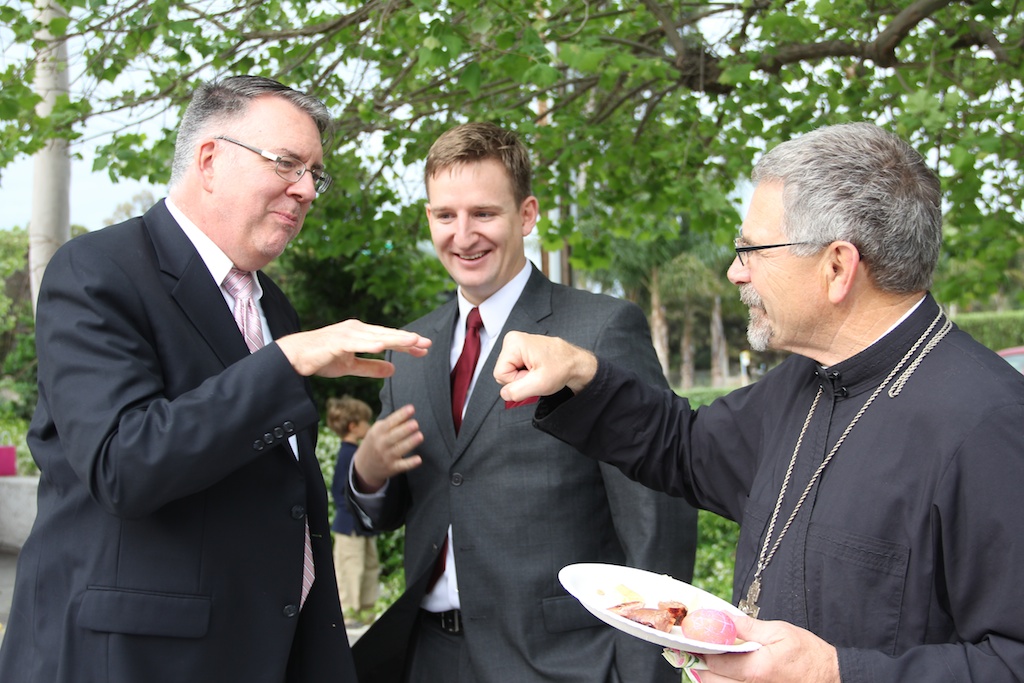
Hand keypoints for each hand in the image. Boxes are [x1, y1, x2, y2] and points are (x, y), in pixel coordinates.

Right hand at [276, 319, 429, 377]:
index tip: (424, 348)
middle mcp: (356, 330)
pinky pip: (356, 342)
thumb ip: (371, 368)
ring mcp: (346, 333)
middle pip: (387, 334)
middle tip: (427, 342)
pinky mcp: (336, 341)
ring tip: (412, 341)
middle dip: (407, 339)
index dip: (406, 344)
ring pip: (376, 336)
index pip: (389, 338)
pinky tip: (382, 345)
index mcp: (361, 334)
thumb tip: (393, 370)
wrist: (295, 355)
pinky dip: (369, 343)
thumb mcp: (350, 367)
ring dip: (395, 338)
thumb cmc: (321, 358)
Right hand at [351, 405, 423, 491]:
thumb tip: (409, 412)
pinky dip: (410, 463)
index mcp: (378, 432)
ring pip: (399, 449)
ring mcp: (386, 457)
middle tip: (415, 424)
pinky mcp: (392, 468)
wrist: (364, 466)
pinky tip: (419, 459)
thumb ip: (391, 422)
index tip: (411, 408)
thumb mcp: (377, 431)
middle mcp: (381, 444)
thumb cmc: (375, 443)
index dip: (401, 415)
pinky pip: (402, 466)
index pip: (390, 422)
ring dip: (410, 443)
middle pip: (394, 436)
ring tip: (420, 436)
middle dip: (405, 430)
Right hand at [493, 331, 597, 400]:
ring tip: (538, 372)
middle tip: (536, 375)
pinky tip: (537, 370)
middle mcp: (513, 340)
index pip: (500, 374)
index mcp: (514, 343)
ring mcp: (517, 345)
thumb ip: (517, 391)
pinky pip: (515, 369)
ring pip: (509, 372)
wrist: (575, 363)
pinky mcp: (521, 350)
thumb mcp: (540, 384)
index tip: (532, 376)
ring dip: (524, 377)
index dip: (516, 381)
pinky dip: (526, 373)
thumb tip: (504, 394)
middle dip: (520, 379)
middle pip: (503, 372)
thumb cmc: (563, 367)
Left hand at [698, 615, 839, 682]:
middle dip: (702, 663)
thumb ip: (748, 627)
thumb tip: (723, 619)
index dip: (701, 648)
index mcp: (757, 669)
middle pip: (712, 680)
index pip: (716, 661)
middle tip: (701, 648)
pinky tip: (728, 671)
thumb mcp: (780, 632)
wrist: (832, 678)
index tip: (693, 637)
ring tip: (714, 658)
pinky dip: (725, 681)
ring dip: (712, 675)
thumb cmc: (809, 656)